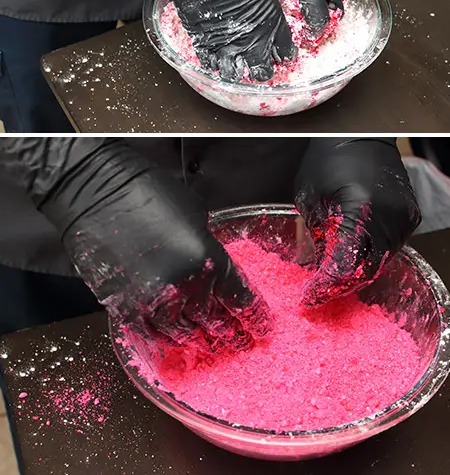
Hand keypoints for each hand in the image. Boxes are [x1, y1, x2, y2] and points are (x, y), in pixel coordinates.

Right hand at [3, 139, 271, 350]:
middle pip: (215, 323)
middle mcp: (184, 286)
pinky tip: (175, 342)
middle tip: (241, 342)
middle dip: (231, 334)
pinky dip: (167, 341)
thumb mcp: (197, 216)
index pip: (239, 298)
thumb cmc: (149, 192)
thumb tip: (216, 270)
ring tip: (210, 347)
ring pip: (184, 335)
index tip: (262, 326)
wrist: (98, 193)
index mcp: (208, 259)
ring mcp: (152, 301)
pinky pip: (152, 336)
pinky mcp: (125, 308)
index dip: (253, 316)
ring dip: (200, 342)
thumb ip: (209, 249)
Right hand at [119, 0, 293, 81]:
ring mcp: (224, 41)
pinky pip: (208, 63)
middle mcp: (250, 37)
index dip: (282, 53)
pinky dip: (212, 63)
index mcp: (270, 20)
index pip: (283, 49)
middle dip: (261, 69)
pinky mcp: (201, 39)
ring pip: (234, 73)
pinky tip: (215, 59)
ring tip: (235, 64)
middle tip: (258, 64)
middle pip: (261, 71)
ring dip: (236, 69)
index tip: (280, 52)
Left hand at [295, 138, 421, 306]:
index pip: (344, 264)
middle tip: (323, 287)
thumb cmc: (329, 159)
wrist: (361, 136)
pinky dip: (374, 252)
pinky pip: (393, 246)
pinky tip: (358, 249)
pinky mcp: (411, 215)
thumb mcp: (311, 198)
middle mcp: (387, 215)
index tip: (311, 295)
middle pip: (367, 269)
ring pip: (382, 261)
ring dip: (359, 269)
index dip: (326, 285)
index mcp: (358, 208)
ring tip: (337, 268)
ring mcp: (403, 216)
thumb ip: (318, 236)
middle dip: (343, 282)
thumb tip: (320, 269)